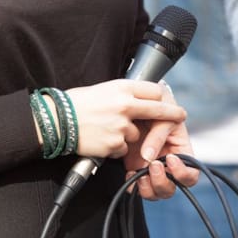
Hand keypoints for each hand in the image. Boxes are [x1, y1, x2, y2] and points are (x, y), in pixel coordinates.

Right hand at [65, 79, 186, 157]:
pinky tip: (101, 139)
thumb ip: (124, 94)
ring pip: (137, 135)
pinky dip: (115, 147)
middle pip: (158, 111)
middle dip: (172, 114)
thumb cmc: (76, 104)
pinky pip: (123, 148)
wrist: (56, 121)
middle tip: (181, 116)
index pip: (154, 91)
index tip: (168, 101)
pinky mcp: (115, 144)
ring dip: (127, 135)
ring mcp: (122, 127)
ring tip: (105, 129)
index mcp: (122, 89)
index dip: (161, 98)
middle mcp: (126, 106)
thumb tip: (141, 97)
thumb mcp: (103, 89)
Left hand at [123, 81, 197, 199]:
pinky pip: (136, 188)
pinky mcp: (135, 170)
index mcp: (182, 153)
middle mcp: (168, 166)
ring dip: (148, 187)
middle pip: (172, 189)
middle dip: (162, 182)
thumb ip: (158, 136)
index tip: (170, 159)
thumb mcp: (163, 116)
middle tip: (153, 166)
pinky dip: (133, 185)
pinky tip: (129, 173)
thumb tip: (148, 159)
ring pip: (154, 193)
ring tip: (138, 173)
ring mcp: (151, 170)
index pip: (191, 175)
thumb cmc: (156, 107)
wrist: (134, 103)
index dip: (183, 173)